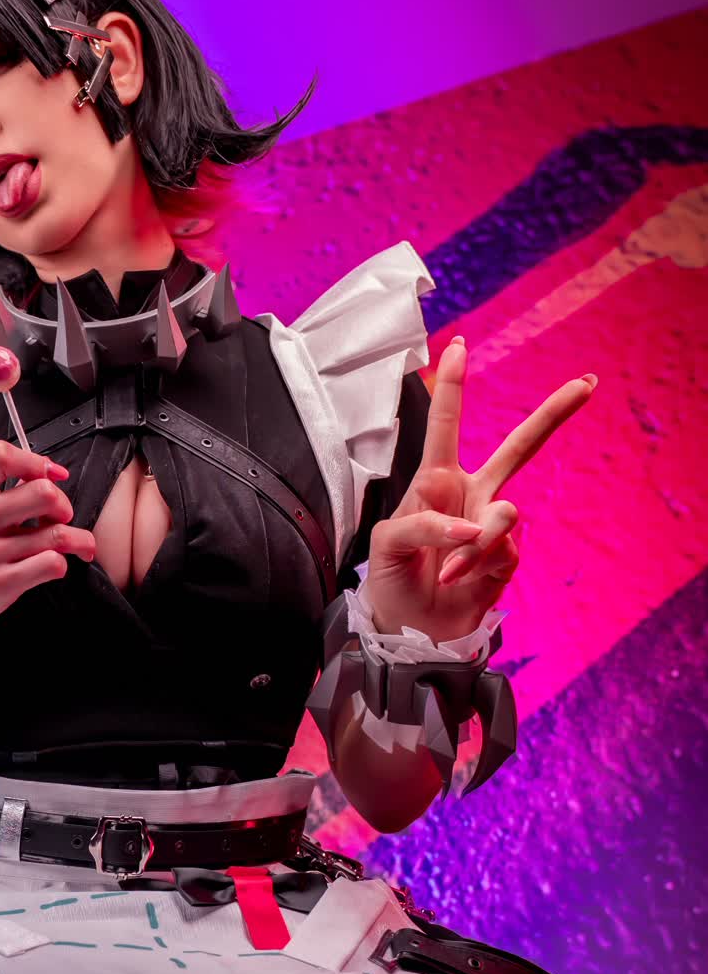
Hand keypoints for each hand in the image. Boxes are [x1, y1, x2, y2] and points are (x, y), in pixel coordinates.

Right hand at [0, 439, 95, 644]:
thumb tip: (43, 475)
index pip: (1, 457)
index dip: (36, 462)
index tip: (52, 474)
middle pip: (41, 492)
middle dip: (63, 504)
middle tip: (61, 516)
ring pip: (56, 533)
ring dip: (77, 538)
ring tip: (77, 543)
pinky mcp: (1, 582)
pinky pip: (52, 563)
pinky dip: (63, 563)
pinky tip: (55, 564)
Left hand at [363, 336, 595, 640]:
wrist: (408, 628)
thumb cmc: (391, 578)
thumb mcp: (386, 543)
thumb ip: (422, 523)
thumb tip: (474, 527)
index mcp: (435, 480)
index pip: (445, 427)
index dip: (451, 386)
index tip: (457, 345)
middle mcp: (471, 495)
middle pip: (520, 447)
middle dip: (553, 414)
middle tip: (588, 384)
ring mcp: (493, 526)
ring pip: (506, 513)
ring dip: (474, 542)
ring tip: (448, 567)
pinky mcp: (507, 557)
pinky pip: (502, 551)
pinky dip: (474, 567)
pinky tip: (456, 581)